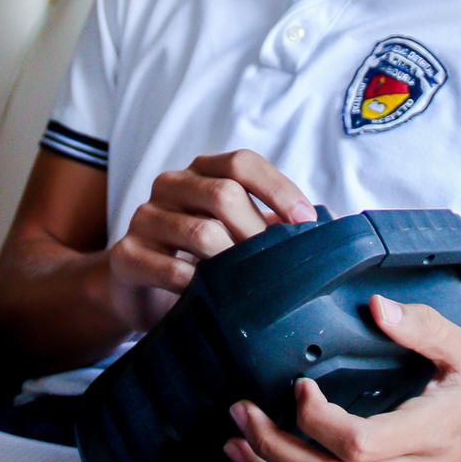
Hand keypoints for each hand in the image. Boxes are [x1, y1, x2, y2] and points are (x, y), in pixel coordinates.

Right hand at [106, 150, 315, 330]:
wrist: (136, 288)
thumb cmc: (198, 257)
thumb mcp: (237, 233)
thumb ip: (276, 226)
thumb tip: (333, 226)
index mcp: (201, 172)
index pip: (242, 163)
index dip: (278, 189)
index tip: (306, 221)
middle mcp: (171, 185)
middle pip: (224, 194)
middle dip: (258, 232)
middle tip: (279, 265)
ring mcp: (145, 217)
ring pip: (201, 232)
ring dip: (233, 262)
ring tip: (249, 287)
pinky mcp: (127, 255)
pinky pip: (171, 269)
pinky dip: (199, 286)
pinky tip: (211, 298)